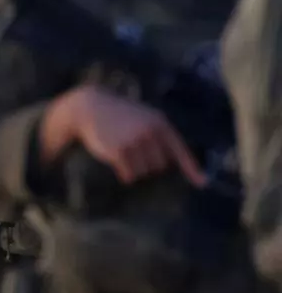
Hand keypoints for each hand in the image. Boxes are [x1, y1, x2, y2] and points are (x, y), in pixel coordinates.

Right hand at [67, 86, 205, 186]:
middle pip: (160, 166)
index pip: (180, 151)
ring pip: (145, 172)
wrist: (91, 108)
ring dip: (135, 169)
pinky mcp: (119, 152)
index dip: (192, 169)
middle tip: (135, 152)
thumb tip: (170, 162)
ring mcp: (135, 142)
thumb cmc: (120, 115)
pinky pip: (129, 175)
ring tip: (124, 153)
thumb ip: (159, 134)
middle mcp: (150, 133)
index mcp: (160, 123)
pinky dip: (125, 174)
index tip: (202, 184)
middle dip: (149, 164)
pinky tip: (117, 162)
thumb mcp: (144, 117)